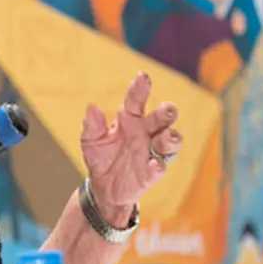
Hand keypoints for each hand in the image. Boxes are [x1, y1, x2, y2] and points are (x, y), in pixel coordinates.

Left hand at [80, 71, 181, 226]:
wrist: (102, 187)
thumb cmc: (100, 157)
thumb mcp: (90, 140)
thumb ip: (91, 125)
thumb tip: (91, 107)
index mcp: (129, 119)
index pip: (136, 100)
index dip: (140, 88)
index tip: (142, 76)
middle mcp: (145, 132)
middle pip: (161, 118)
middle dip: (166, 112)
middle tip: (167, 111)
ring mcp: (151, 152)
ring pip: (169, 141)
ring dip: (172, 138)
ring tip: (169, 136)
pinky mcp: (151, 172)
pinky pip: (159, 168)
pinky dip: (158, 166)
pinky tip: (154, 164)